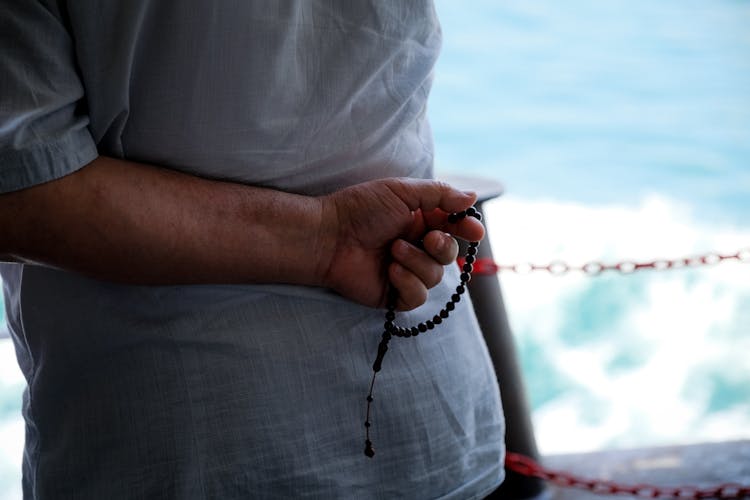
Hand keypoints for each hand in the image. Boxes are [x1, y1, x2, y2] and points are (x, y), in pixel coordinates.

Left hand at [319, 178, 484, 309]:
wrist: (328, 236)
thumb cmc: (360, 209)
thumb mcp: (402, 191)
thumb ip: (440, 194)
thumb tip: (472, 197)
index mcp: (418, 221)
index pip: (453, 228)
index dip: (467, 230)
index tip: (475, 231)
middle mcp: (414, 247)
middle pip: (449, 254)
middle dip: (443, 247)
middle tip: (427, 238)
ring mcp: (404, 272)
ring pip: (435, 276)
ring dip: (417, 262)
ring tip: (392, 251)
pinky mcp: (393, 294)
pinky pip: (418, 296)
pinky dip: (408, 283)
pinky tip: (390, 271)